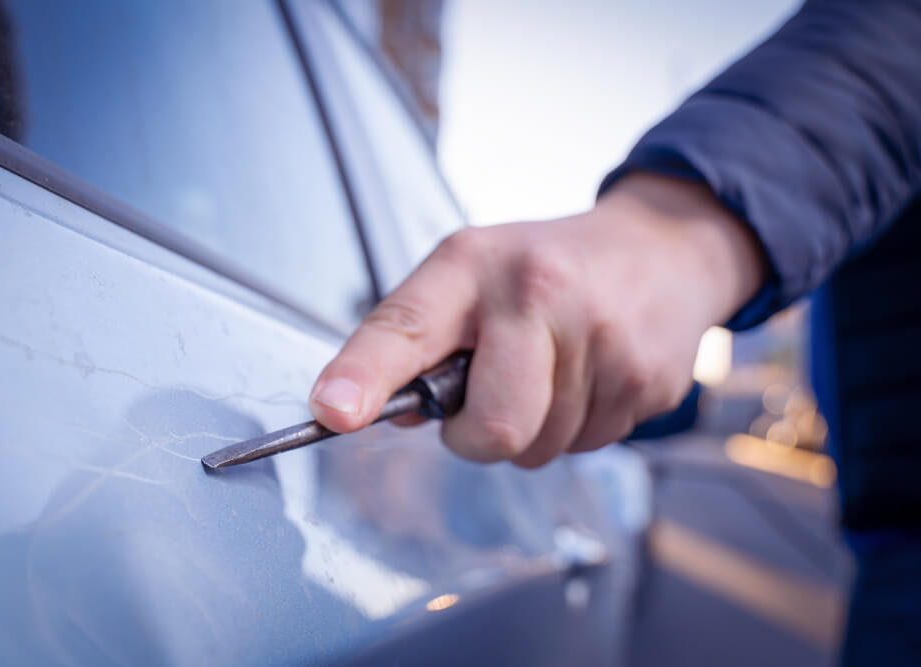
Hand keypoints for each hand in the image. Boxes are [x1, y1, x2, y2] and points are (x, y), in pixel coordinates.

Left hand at [309, 173, 766, 466]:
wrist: (663, 247)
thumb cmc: (548, 267)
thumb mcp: (472, 273)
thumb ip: (420, 339)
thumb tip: (382, 412)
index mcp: (473, 265)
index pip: (405, 326)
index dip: (364, 375)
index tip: (334, 411)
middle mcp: (536, 294)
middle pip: (493, 428)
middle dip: (479, 436)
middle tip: (492, 392)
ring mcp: (601, 338)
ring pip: (540, 448)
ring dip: (533, 430)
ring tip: (553, 369)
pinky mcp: (646, 378)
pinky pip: (589, 447)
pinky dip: (578, 427)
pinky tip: (590, 376)